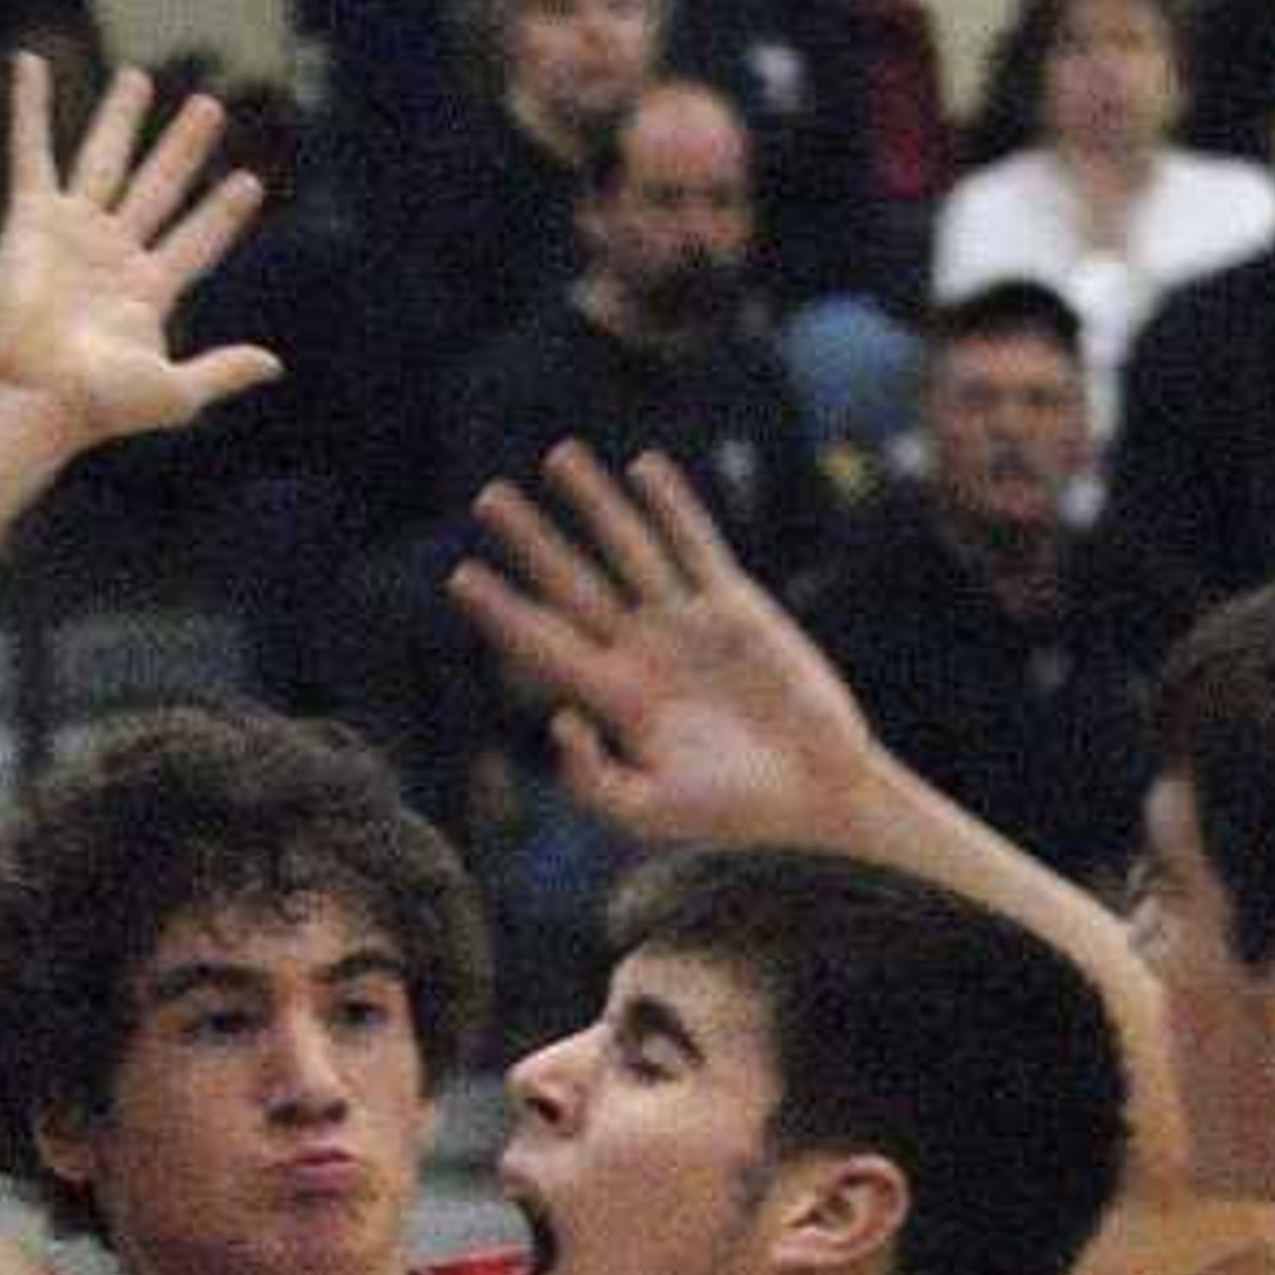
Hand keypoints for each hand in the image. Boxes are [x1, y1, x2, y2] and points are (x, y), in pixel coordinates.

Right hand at [0, 55, 280, 459]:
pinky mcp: (32, 219)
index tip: (250, 182)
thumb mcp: (172, 393)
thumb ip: (221, 371)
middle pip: (159, 188)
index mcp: (147, 293)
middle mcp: (112, 257)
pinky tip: (30, 65)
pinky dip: (29, 107)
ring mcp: (72, 234)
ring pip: (103, 161)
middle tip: (210, 106)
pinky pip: (32, 151)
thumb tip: (274, 364)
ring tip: (137, 78)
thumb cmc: (95, 406)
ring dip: (120, 118)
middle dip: (184, 148)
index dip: (222, 215)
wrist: (28, 397)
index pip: (196, 242)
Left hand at [449, 444, 880, 850]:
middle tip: (488, 498)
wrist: (813, 798)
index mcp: (617, 703)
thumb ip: (592, 783)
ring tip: (558, 456)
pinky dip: (671, 507)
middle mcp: (644, 655)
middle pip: (573, 585)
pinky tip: (644, 466)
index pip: (545, 645)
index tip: (461, 576)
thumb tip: (558, 721)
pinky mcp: (737, 609)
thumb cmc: (733, 818)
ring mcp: (689, 627)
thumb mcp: (648, 814)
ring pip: (629, 549)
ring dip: (594, 503)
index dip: (502, 611)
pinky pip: (696, 544)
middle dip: (532, 542)